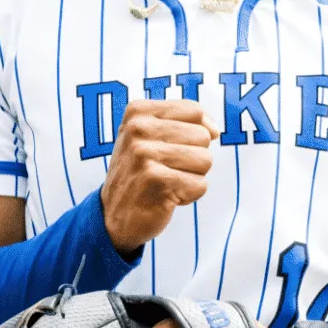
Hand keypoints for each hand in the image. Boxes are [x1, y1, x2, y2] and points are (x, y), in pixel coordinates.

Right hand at [101, 100, 215, 253]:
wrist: (112, 216)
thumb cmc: (139, 172)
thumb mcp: (148, 136)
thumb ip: (182, 122)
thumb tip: (214, 131)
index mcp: (138, 112)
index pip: (194, 111)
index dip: (198, 131)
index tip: (179, 147)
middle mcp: (138, 129)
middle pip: (202, 136)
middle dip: (193, 157)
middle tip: (166, 169)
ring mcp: (145, 154)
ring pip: (205, 160)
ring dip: (192, 176)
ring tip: (167, 182)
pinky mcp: (156, 181)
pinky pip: (200, 185)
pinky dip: (189, 195)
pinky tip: (166, 197)